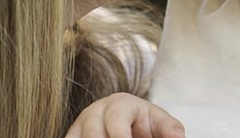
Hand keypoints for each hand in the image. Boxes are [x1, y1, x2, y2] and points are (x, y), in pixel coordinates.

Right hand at [64, 93, 185, 137]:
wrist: (127, 123)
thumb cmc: (144, 123)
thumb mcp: (159, 123)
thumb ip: (169, 128)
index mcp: (119, 104)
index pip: (116, 119)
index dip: (120, 136)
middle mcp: (95, 112)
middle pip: (92, 132)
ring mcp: (79, 126)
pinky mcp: (70, 137)